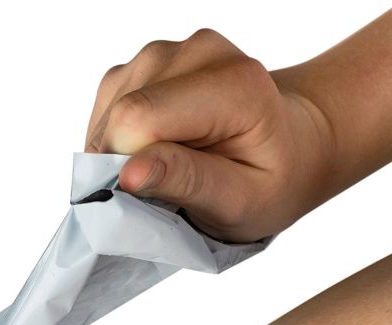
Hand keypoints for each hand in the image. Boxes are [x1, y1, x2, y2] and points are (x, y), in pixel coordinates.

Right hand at [85, 29, 334, 241]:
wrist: (289, 146)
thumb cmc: (269, 180)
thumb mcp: (240, 201)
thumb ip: (186, 183)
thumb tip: (127, 174)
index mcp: (232, 83)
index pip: (138, 119)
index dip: (127, 167)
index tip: (149, 197)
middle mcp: (197, 52)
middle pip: (119, 115)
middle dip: (124, 164)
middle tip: (163, 189)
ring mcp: (166, 52)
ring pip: (107, 114)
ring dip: (121, 155)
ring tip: (164, 170)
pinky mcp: (142, 64)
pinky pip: (106, 112)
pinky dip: (116, 144)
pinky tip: (150, 154)